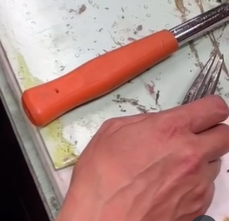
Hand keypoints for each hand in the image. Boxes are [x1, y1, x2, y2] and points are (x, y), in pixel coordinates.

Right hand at [58, 97, 228, 220]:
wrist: (102, 218)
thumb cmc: (102, 178)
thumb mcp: (114, 130)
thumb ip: (145, 121)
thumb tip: (157, 123)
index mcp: (170, 129)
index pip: (213, 109)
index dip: (211, 108)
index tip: (206, 111)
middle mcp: (190, 155)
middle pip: (225, 136)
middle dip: (213, 133)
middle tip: (196, 136)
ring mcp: (197, 184)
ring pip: (216, 163)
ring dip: (201, 160)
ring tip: (175, 165)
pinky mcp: (198, 208)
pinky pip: (207, 188)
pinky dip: (194, 185)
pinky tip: (171, 186)